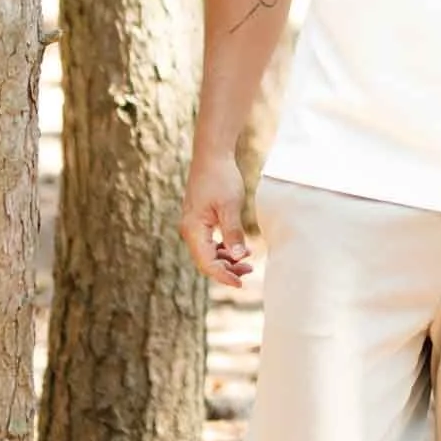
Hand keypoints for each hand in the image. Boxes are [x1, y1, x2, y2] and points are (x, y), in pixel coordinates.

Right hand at [179, 151, 252, 288]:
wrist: (213, 156)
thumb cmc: (221, 178)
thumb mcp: (230, 206)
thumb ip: (233, 233)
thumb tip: (239, 257)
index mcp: (193, 229)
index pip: (206, 263)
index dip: (223, 276)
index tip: (241, 284)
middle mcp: (190, 230)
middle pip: (206, 260)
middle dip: (227, 270)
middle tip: (250, 272)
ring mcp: (194, 225)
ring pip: (208, 252)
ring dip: (227, 260)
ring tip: (248, 264)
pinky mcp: (200, 220)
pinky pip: (210, 242)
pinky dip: (224, 249)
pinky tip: (240, 250)